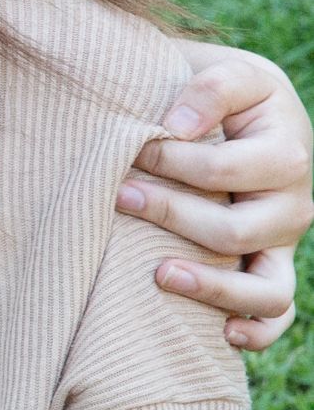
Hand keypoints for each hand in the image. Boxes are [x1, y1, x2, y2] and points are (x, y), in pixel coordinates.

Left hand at [127, 48, 308, 350]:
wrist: (240, 113)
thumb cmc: (224, 96)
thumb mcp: (229, 74)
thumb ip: (212, 89)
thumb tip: (178, 129)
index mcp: (286, 153)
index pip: (224, 170)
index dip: (171, 160)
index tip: (131, 145)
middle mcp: (293, 205)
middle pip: (235, 231)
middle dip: (170, 215)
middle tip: (117, 194)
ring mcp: (281, 245)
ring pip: (267, 290)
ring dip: (211, 288)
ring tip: (159, 275)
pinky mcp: (268, 268)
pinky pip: (277, 315)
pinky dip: (258, 332)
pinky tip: (223, 334)